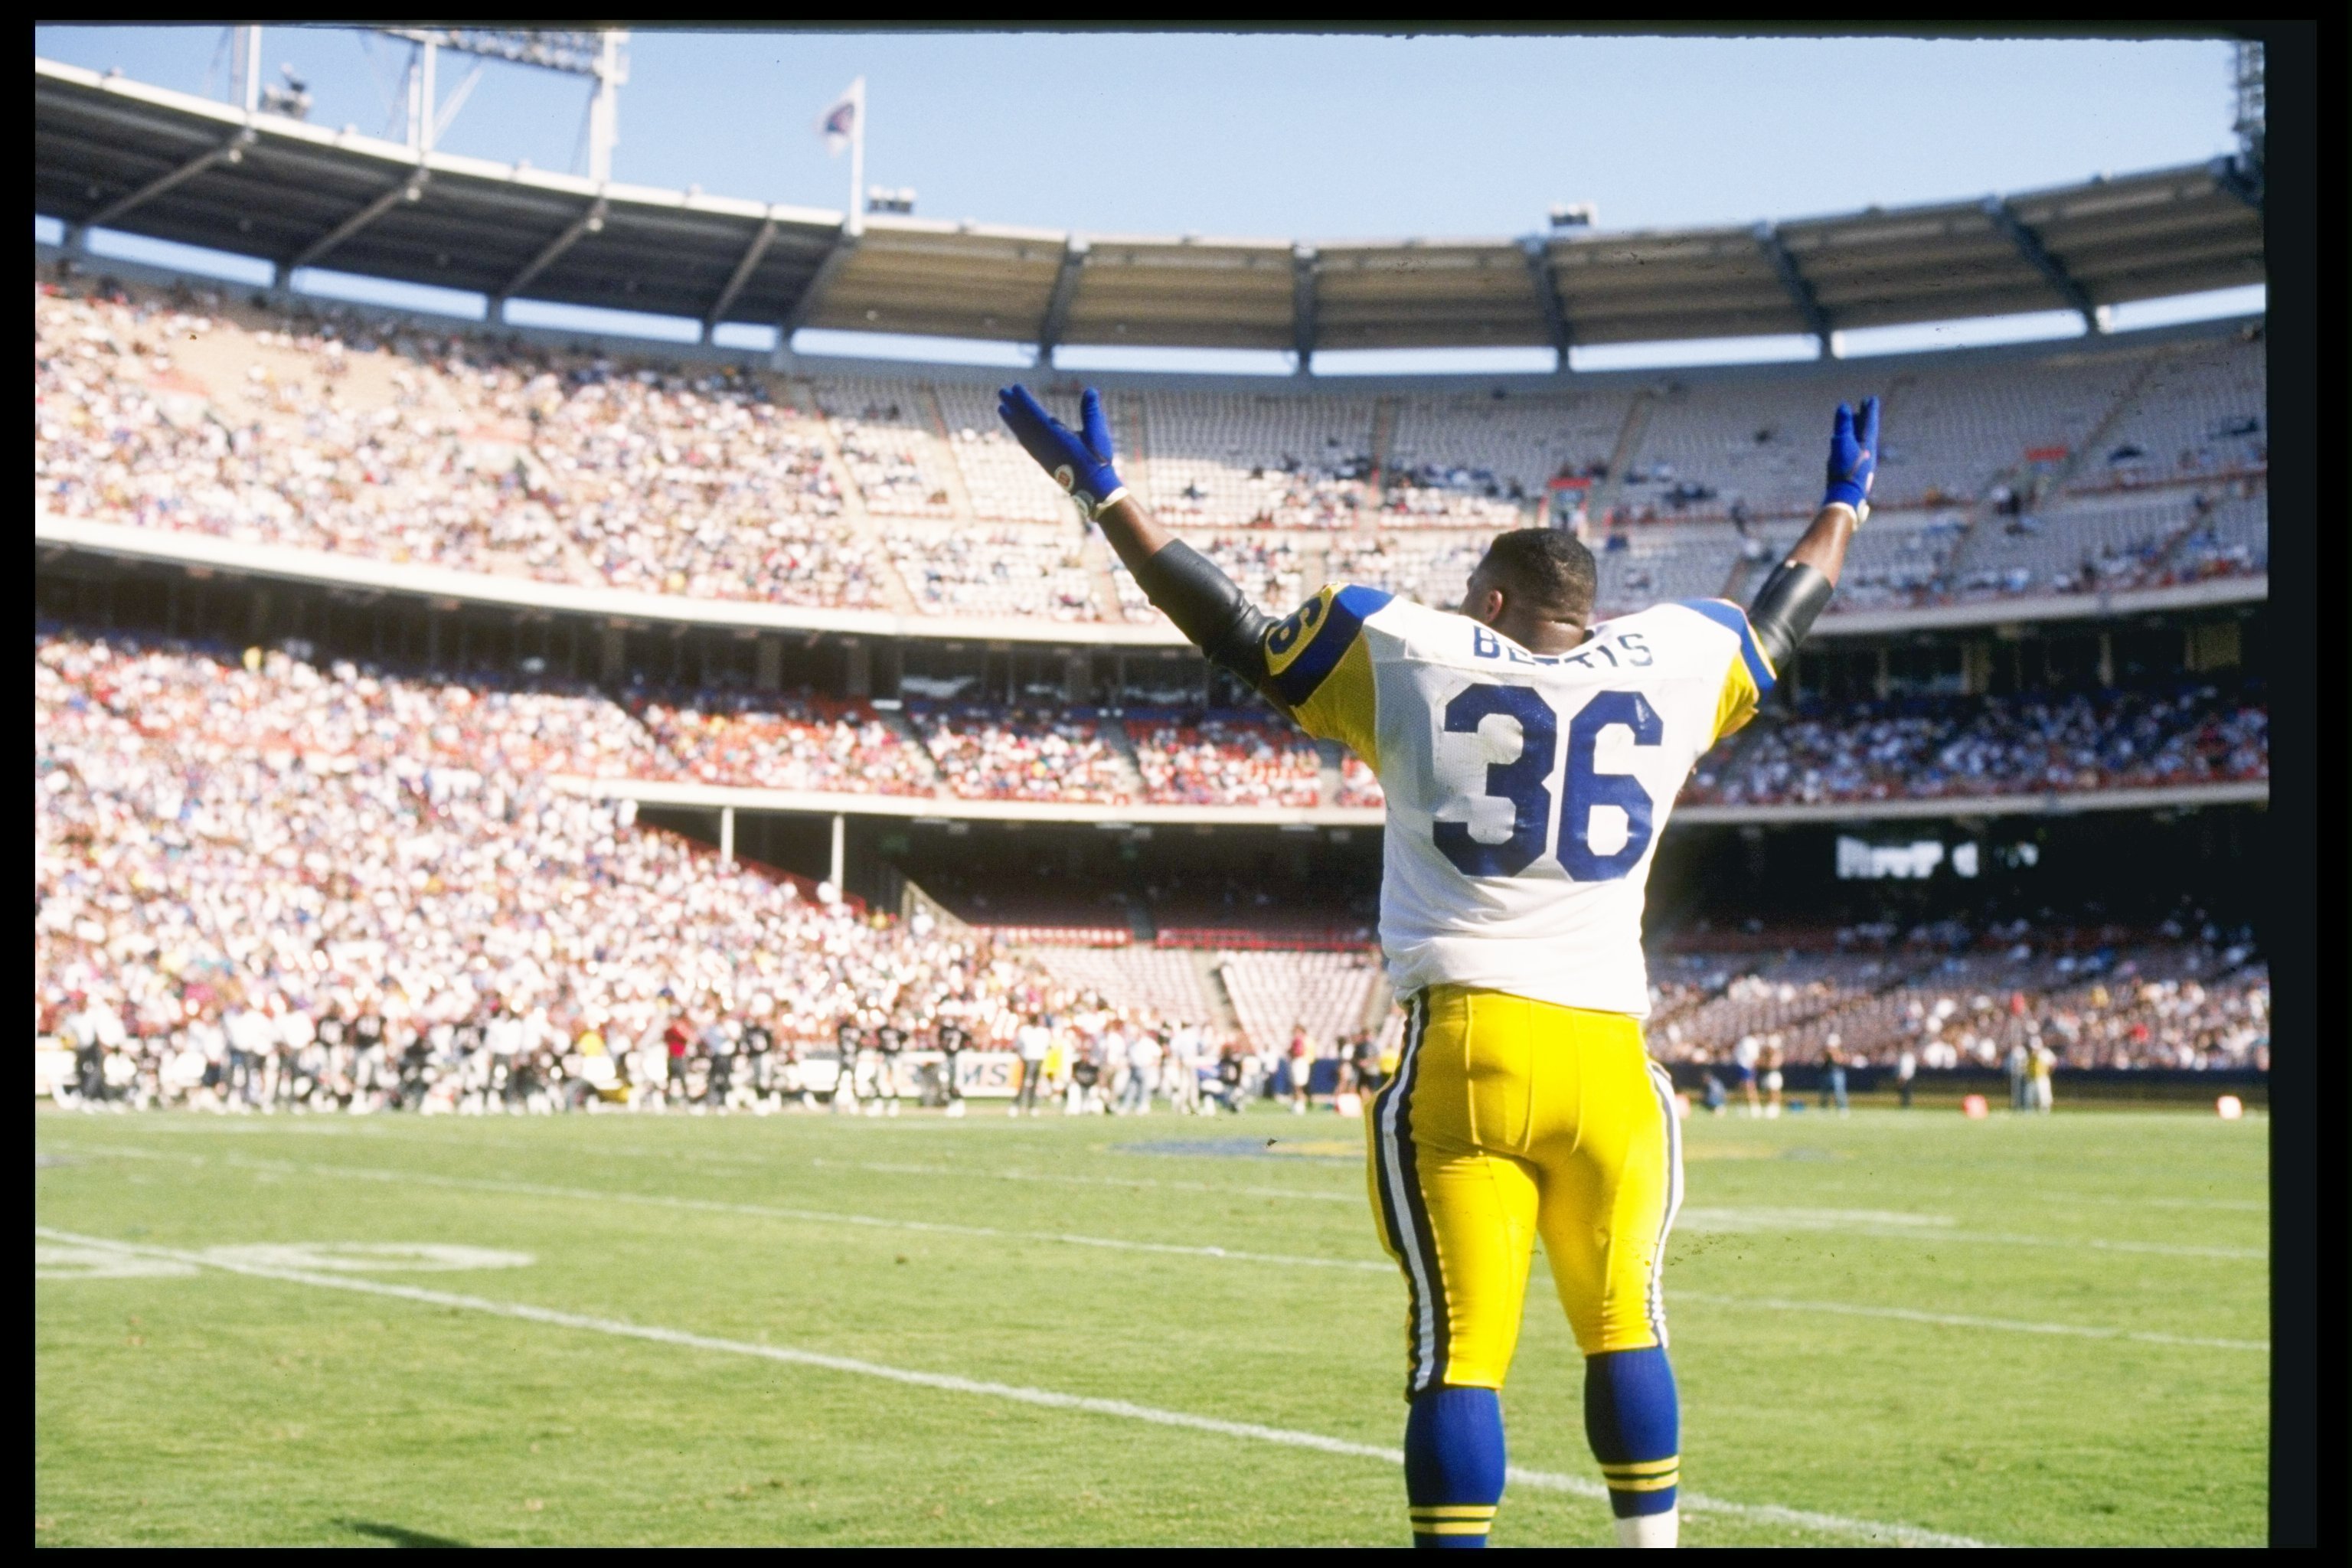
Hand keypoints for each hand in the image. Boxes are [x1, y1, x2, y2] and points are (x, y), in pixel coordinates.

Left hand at [997, 384, 1127, 519]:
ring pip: (1022, 433)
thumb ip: (1091, 411)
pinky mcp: (1043, 461)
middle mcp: (1044, 444)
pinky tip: (1016, 431)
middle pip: (1024, 421)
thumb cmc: (1097, 459)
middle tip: (1001, 392)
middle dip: (1013, 405)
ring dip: (1012, 419)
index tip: (1014, 388)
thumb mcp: (1097, 433)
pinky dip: (1019, 433)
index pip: (1035, 413)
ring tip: (1002, 408)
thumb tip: (1091, 390)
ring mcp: (1041, 453)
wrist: (1092, 488)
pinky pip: (1026, 443)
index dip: (1024, 400)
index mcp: (1055, 435)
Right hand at [1823, 396, 1879, 522]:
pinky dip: (1849, 442)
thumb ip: (1843, 425)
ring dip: (1855, 430)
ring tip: (1853, 421)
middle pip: (1866, 431)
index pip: (1870, 423)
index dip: (1870, 410)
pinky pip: (1852, 450)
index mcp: (1868, 446)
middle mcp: (1867, 453)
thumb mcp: (1842, 443)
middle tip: (1864, 406)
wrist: (1845, 498)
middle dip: (1864, 418)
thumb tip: (1844, 406)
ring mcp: (1861, 463)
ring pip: (1859, 441)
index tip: (1871, 399)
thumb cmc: (1845, 469)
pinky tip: (1843, 444)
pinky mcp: (1853, 472)